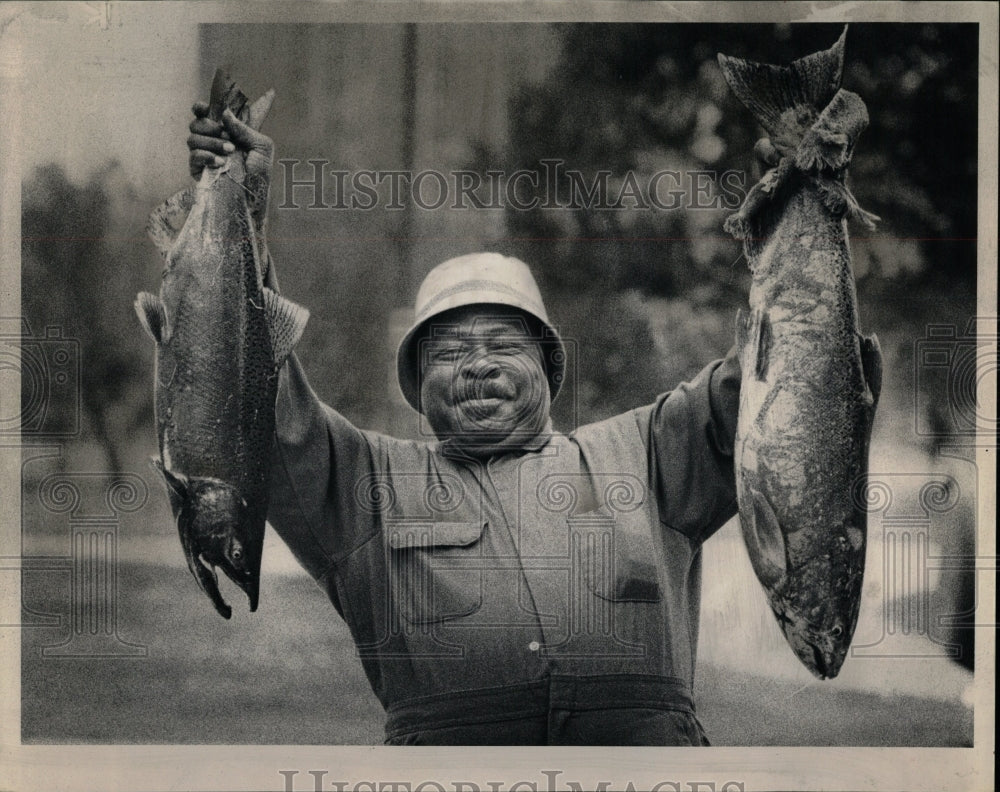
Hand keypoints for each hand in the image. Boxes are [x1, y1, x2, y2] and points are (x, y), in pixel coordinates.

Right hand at [187, 89, 274, 229]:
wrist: (254, 199)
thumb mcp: (262, 147)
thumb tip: (225, 113)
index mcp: (227, 132)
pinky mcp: (198, 170)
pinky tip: (220, 163)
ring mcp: (204, 155)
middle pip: (197, 122)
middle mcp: (213, 141)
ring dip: (212, 142)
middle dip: (210, 125)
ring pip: (193, 137)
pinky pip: (193, 156)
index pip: (207, 114)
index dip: (202, 107)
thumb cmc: (261, 174)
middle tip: (226, 136)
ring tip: (229, 152)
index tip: (204, 107)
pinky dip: (206, 156)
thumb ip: (245, 128)